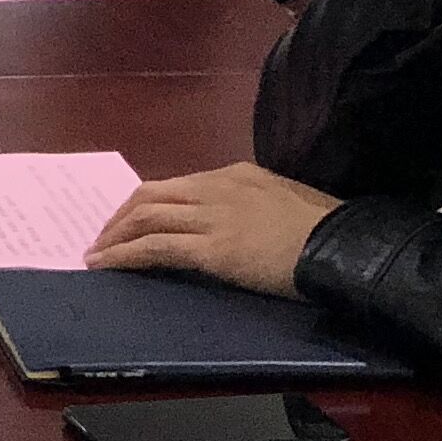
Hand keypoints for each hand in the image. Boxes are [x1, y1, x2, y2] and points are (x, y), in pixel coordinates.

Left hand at [84, 163, 340, 297]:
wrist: (345, 247)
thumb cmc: (328, 231)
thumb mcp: (288, 203)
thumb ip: (257, 206)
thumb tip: (241, 224)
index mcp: (238, 174)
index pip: (179, 184)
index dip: (148, 203)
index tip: (132, 220)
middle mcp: (218, 187)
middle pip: (151, 193)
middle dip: (121, 216)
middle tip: (103, 238)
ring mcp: (214, 216)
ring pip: (146, 216)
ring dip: (114, 236)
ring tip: (96, 255)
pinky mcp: (213, 248)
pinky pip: (156, 248)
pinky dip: (124, 255)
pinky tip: (107, 266)